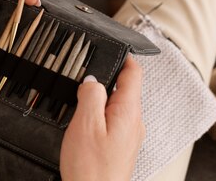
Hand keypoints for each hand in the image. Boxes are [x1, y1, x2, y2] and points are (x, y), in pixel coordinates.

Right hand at [60, 57, 144, 180]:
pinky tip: (85, 123)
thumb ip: (91, 95)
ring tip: (81, 99)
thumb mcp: (85, 123)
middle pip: (125, 88)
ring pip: (117, 105)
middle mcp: (134, 123)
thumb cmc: (91, 169)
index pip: (134, 73)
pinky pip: (112, 121)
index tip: (113, 48)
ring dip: (100, 98)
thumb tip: (92, 80)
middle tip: (85, 75)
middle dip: (106, 78)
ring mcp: (129, 136)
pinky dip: (99, 115)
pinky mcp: (121, 147)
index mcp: (129, 112)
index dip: (124, 57)